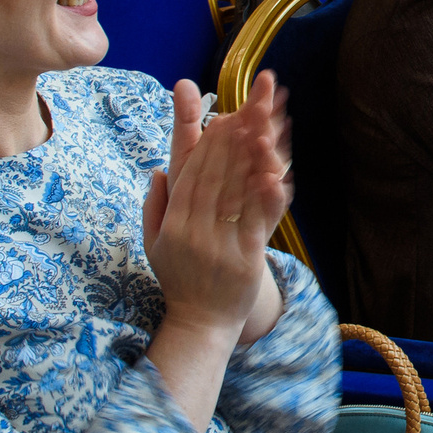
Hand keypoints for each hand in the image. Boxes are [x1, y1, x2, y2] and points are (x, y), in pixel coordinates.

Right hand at [143, 77, 291, 342]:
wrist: (199, 325)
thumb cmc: (179, 279)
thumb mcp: (155, 243)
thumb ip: (155, 205)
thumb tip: (159, 169)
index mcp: (173, 223)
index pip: (191, 174)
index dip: (209, 143)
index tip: (225, 114)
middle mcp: (192, 231)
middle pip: (216, 176)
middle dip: (234, 139)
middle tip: (251, 107)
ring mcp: (218, 246)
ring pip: (236, 194)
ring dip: (251, 159)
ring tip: (266, 128)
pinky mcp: (243, 262)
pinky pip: (256, 223)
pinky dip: (267, 198)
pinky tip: (278, 175)